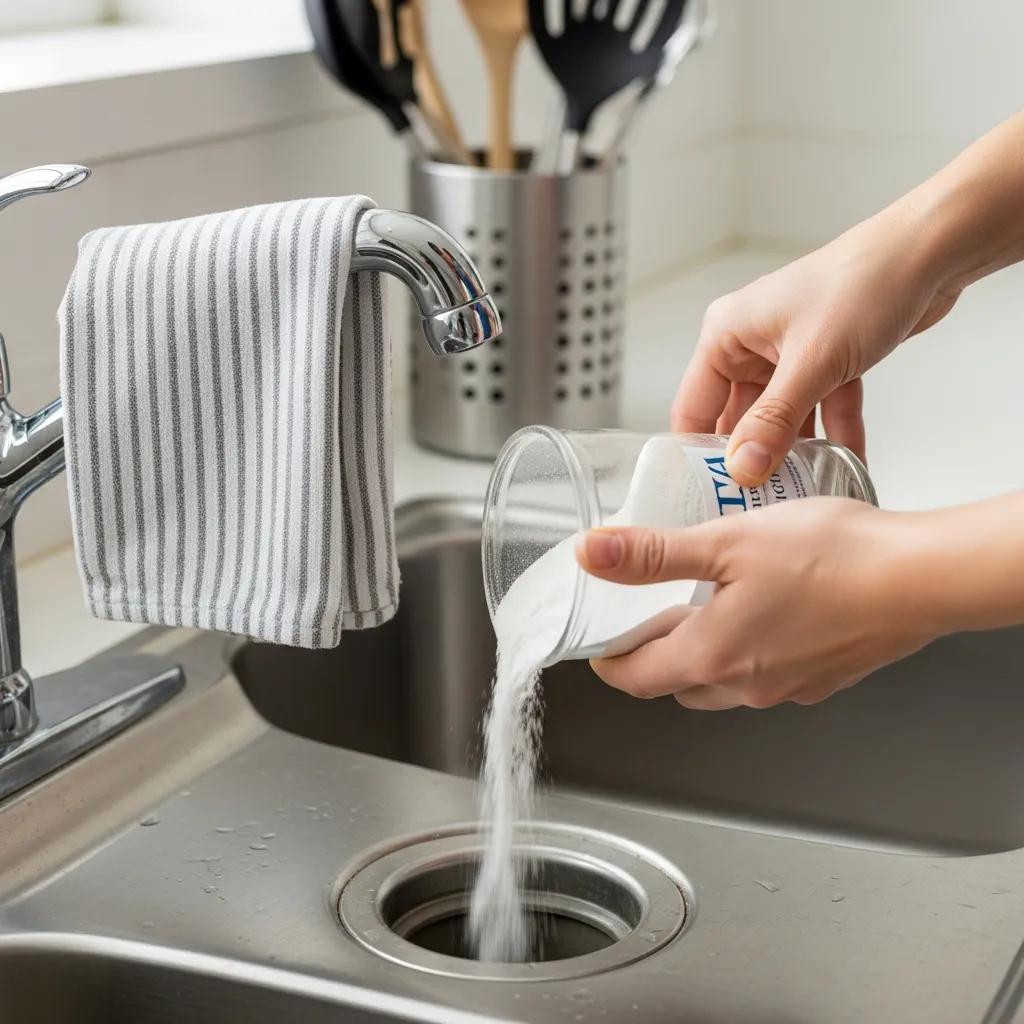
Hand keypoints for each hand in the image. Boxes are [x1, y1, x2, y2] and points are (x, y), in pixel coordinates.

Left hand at [575, 498, 941, 709]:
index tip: (598, 642)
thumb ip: (653, 554)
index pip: (634, 678)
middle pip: (676, 682)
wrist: (922, 579)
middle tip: (645, 615)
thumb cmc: (833, 558)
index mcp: (711, 656)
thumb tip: (592, 555)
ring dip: (702, 653)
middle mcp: (746, 684)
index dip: (608, 660)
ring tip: (703, 604)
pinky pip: (767, 673)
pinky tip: (763, 608)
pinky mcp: (822, 678)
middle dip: (653, 655)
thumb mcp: (725, 542)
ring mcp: (788, 687)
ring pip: (722, 682)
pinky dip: (748, 650)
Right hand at [672, 202, 961, 485]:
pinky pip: (821, 408)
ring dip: (796, 452)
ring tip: (801, 492)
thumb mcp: (811, 362)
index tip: (708, 494)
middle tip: (756, 503)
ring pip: (782, 417)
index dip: (697, 452)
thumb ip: (774, 421)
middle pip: (738, 417)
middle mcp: (751, 344)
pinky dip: (834, 434)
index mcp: (726, 335)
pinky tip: (848, 465)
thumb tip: (743, 469)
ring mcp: (788, 354)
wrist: (931, 253)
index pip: (693, 405)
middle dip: (751, 458)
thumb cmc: (862, 285)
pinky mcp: (825, 360)